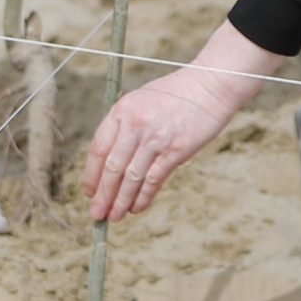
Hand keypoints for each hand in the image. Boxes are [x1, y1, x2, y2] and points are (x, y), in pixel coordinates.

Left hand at [84, 25, 281, 219]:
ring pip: (131, 178)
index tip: (89, 191)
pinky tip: (137, 208)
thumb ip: (126, 124)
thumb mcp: (142, 100)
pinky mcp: (175, 150)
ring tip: (115, 216)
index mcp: (122, 110)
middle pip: (112, 167)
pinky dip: (143, 197)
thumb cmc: (178, 91)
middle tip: (96, 213)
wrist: (211, 84)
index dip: (91, 174)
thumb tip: (113, 157)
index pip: (98, 148)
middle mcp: (135, 124)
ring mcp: (155, 138)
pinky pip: (153, 179)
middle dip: (103, 195)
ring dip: (121, 201)